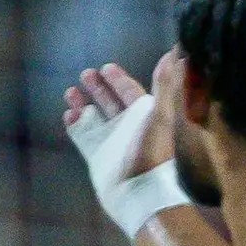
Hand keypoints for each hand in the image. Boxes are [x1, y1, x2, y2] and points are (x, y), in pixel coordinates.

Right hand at [66, 53, 193, 234]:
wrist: (137, 192)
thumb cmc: (150, 152)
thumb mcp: (158, 114)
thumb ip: (165, 84)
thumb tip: (176, 54)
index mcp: (145, 117)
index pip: (132, 92)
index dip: (120, 79)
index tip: (107, 67)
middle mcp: (128, 127)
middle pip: (112, 101)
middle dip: (99, 86)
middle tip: (86, 73)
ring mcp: (111, 140)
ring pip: (94, 115)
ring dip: (83, 102)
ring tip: (71, 91)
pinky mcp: (95, 154)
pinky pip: (81, 133)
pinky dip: (74, 122)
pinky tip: (69, 113)